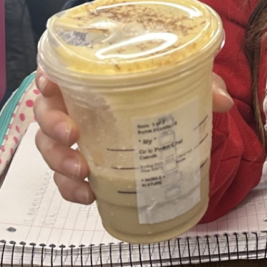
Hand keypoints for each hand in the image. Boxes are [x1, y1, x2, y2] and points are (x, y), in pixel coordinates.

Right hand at [34, 71, 234, 204]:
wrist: (170, 128)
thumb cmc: (165, 93)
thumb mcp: (186, 83)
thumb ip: (204, 83)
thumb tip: (221, 101)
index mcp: (91, 78)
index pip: (57, 71)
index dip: (47, 77)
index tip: (51, 85)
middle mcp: (75, 105)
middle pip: (45, 112)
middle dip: (53, 125)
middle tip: (72, 134)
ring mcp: (74, 138)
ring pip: (48, 148)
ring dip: (60, 160)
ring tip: (83, 172)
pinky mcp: (81, 166)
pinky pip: (64, 180)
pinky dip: (71, 189)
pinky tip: (89, 195)